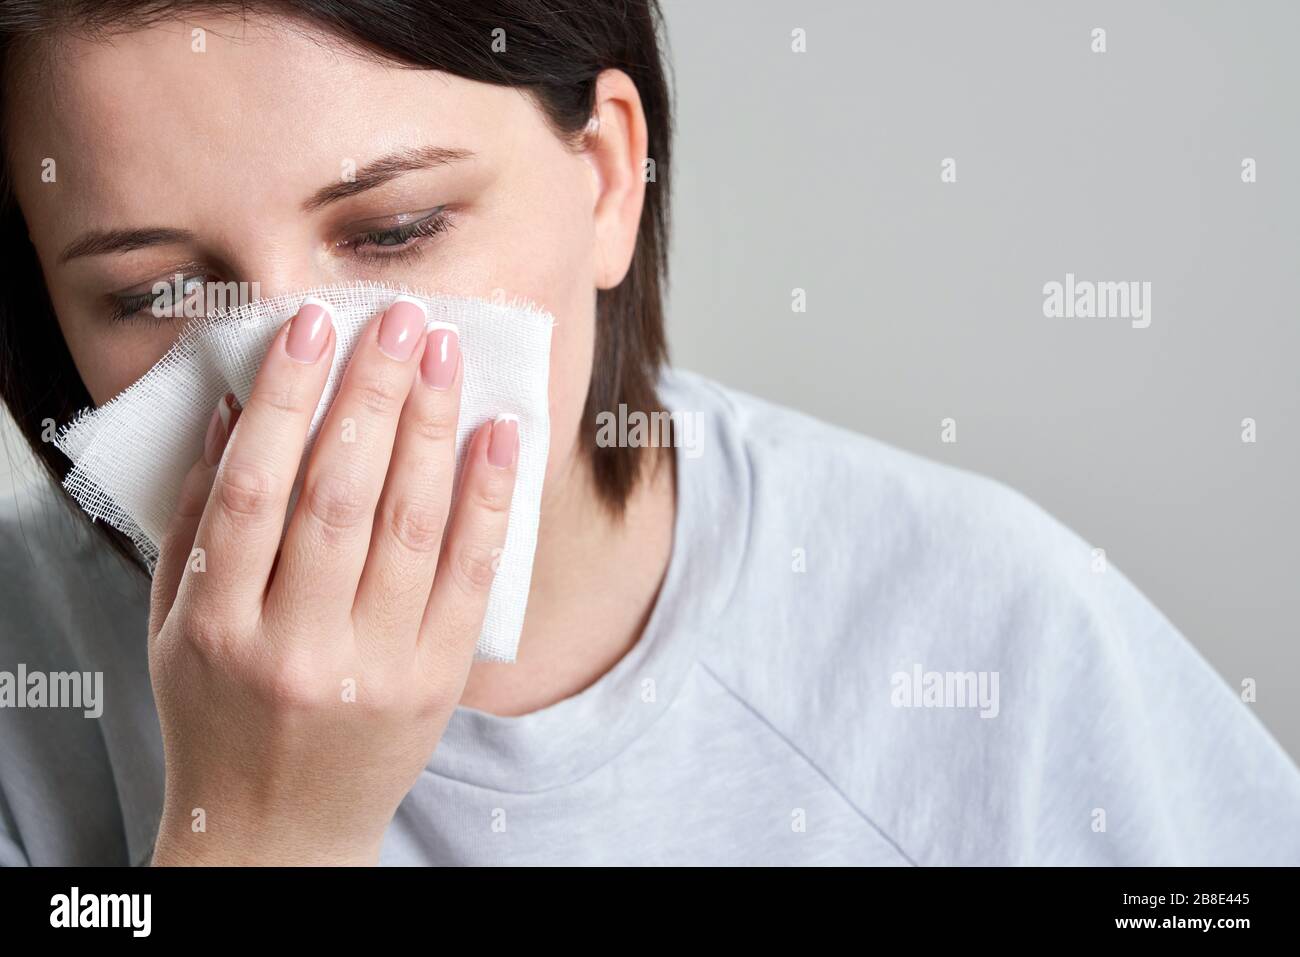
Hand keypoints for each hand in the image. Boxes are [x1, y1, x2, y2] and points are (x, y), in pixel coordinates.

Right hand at [146, 298, 517, 864]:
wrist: (277, 828)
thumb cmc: (218, 713)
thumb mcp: (175, 627)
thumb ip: (199, 521)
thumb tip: (239, 410)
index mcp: (219, 626)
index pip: (254, 489)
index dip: (286, 399)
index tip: (314, 327)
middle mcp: (297, 645)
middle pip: (341, 496)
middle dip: (375, 396)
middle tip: (402, 320)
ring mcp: (374, 666)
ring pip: (411, 525)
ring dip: (434, 429)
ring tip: (447, 355)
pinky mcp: (436, 681)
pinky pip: (471, 576)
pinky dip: (489, 500)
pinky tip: (499, 434)